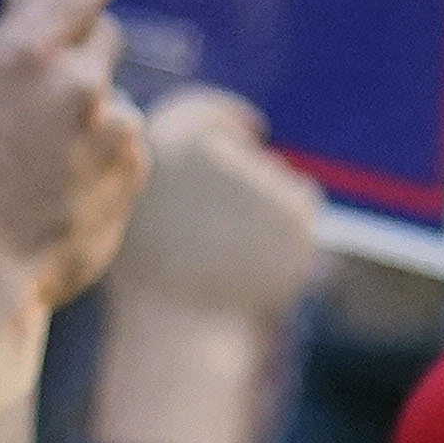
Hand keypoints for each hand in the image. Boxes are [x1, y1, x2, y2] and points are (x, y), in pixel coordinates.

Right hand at [0, 0, 147, 308]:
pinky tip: (61, 184)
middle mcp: (81, 81)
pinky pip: (123, 138)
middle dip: (78, 54)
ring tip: (40, 160)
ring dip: (87, 112)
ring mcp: (116, 126)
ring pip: (112, 94)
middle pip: (106, 33)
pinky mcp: (136, 167)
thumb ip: (2, 28)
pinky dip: (101, 152)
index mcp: (30, 50)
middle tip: (40, 97)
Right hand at [89, 90, 322, 442]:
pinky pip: (302, 202)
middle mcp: (215, 149)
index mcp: (167, 141)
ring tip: (233, 256)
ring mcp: (259, 176)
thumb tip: (214, 137)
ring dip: (267, 206)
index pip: (209, 112)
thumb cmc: (153, 281)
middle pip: (246, 152)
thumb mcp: (140, 212)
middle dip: (247, 178)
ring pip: (278, 179)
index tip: (251, 127)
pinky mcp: (295, 207)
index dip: (230, 118)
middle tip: (233, 224)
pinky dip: (291, 227)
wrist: (186, 330)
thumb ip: (172, 166)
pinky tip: (261, 260)